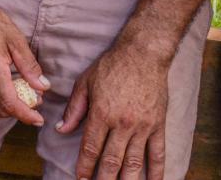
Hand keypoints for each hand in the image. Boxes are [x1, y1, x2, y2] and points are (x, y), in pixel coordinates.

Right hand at [0, 0, 48, 125]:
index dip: (26, 115)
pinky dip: (1, 96)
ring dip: (10, 105)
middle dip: (20, 112)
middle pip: (1, 108)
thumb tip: (42, 86)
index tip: (40, 119)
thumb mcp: (15, 38)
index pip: (10, 103)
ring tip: (27, 93)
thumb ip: (29, 65)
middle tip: (37, 102)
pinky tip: (12, 84)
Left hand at [59, 43, 171, 179]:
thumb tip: (62, 129)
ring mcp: (142, 126)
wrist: (143, 53)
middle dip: (103, 179)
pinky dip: (156, 173)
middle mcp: (122, 123)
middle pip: (111, 160)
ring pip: (133, 163)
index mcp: (101, 113)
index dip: (85, 166)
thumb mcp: (85, 83)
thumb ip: (74, 109)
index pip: (91, 147)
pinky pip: (158, 154)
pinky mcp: (158, 126)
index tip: (80, 179)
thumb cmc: (111, 66)